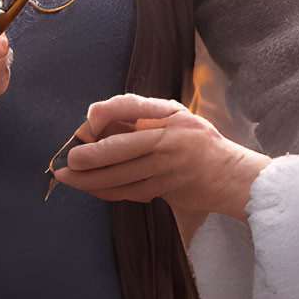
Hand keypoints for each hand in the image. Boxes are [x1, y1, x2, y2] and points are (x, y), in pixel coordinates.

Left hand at [53, 94, 271, 229]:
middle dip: (91, 156)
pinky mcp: (168, 189)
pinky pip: (131, 192)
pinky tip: (92, 188)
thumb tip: (94, 118)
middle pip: (123, 147)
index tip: (86, 124)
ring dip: (92, 180)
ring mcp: (170, 167)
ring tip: (69, 178)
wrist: (229, 174)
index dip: (105, 114)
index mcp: (170, 113)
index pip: (131, 106)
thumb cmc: (195, 140)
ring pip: (123, 176)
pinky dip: (108, 191)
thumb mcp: (173, 116)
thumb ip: (137, 114)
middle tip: (69, 161)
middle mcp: (171, 138)